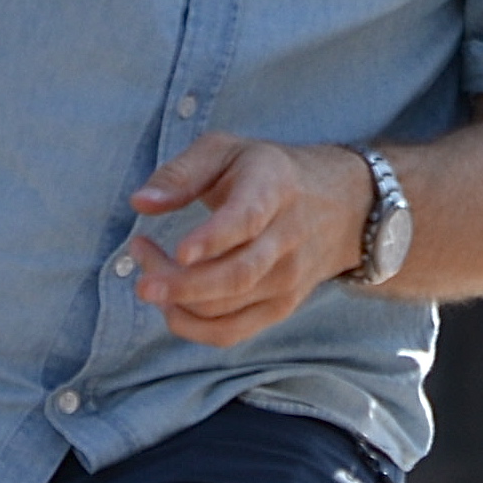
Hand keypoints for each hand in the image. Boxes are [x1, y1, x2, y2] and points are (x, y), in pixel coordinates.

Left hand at [121, 133, 368, 348]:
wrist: (342, 205)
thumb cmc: (269, 173)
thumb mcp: (227, 151)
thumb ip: (181, 173)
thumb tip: (140, 203)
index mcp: (273, 188)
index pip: (247, 219)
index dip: (213, 238)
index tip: (179, 251)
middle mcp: (287, 238)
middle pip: (235, 275)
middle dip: (180, 284)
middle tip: (141, 278)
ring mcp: (288, 278)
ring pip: (225, 308)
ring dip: (176, 301)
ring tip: (149, 277)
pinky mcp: (281, 307)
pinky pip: (230, 332)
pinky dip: (191, 327)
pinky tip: (171, 305)